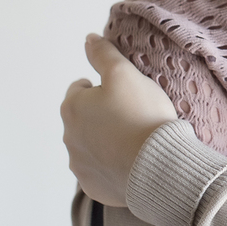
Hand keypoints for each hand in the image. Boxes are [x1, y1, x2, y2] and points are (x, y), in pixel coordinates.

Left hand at [60, 33, 177, 206]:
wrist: (158, 166)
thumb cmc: (142, 116)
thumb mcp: (125, 74)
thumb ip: (104, 54)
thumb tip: (88, 39)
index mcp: (72, 108)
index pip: (80, 89)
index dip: (103, 88)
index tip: (124, 94)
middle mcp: (69, 137)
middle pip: (84, 119)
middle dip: (102, 116)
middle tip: (133, 115)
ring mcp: (80, 165)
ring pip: (91, 146)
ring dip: (106, 141)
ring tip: (135, 140)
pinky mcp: (94, 186)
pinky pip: (101, 172)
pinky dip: (112, 166)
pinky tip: (132, 162)